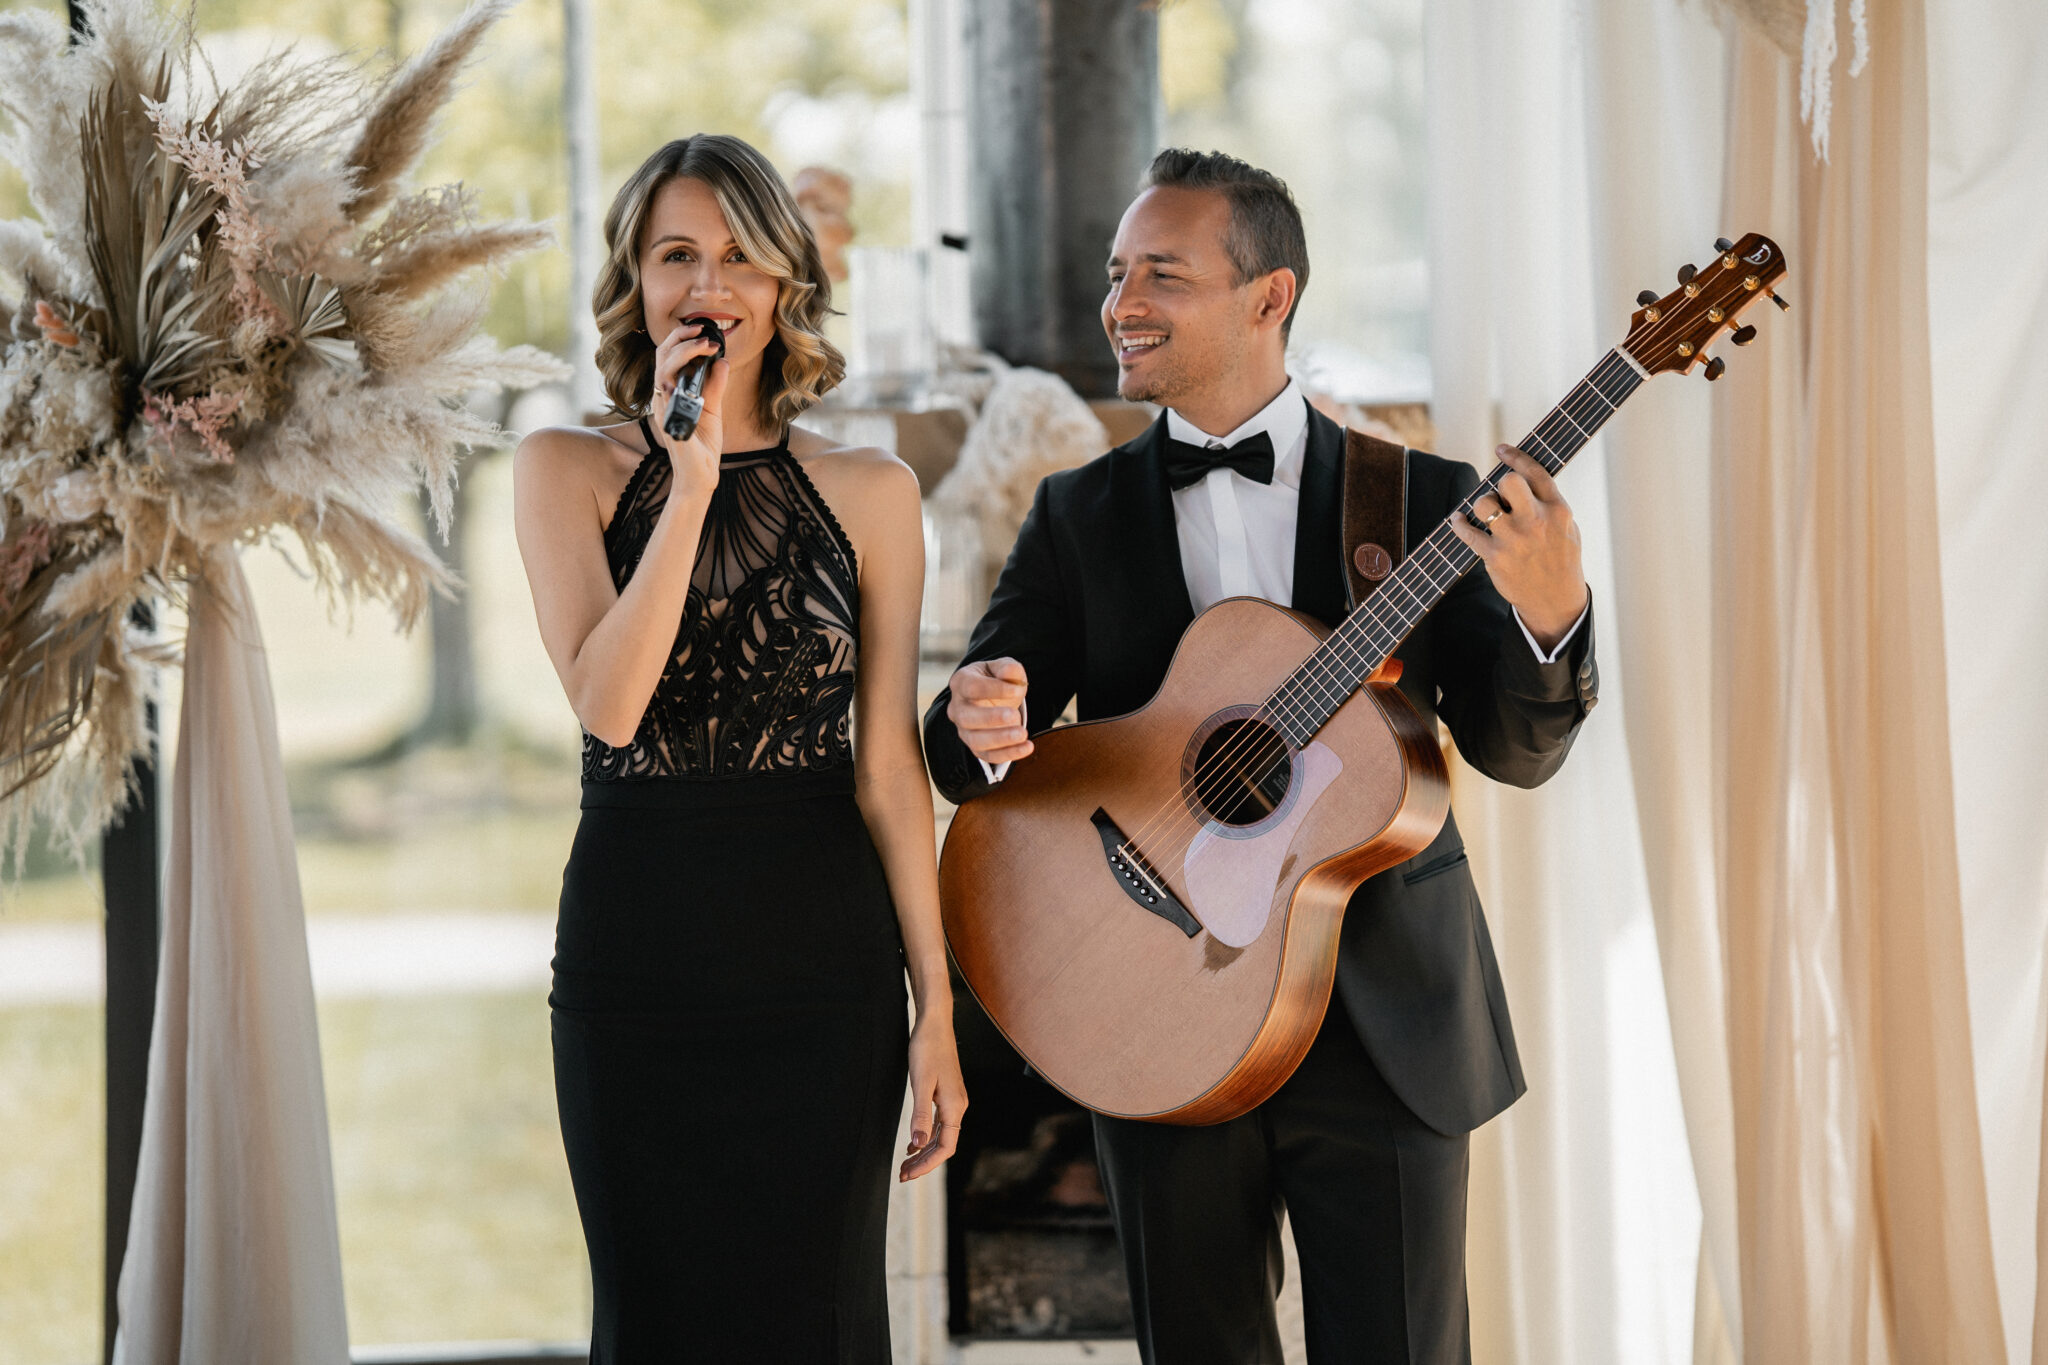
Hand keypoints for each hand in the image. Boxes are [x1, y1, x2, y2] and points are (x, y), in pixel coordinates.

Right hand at [649, 321, 729, 504]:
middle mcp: (663, 400)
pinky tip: (694, 372)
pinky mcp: (671, 426)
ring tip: (705, 346)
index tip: (701, 330)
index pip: (666, 357)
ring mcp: (664, 412)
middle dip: (679, 339)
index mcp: (670, 393)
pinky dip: (679, 384)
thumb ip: (715, 385)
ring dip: (683, 354)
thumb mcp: (713, 409)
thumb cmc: (702, 445)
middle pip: (660, 358)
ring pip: (662, 372)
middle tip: (702, 331)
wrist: (700, 476)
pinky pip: (668, 400)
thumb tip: (721, 361)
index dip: (680, 339)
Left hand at [900, 1012, 966, 1181]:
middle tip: (902, 1175)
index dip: (926, 1165)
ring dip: (923, 1152)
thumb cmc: (927, 1048)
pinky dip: (926, 1137)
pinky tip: (913, 1143)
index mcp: (954, 1107)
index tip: (907, 1174)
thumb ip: (920, 1114)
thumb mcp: (921, 1082)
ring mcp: (953, 1100)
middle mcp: (958, 1106)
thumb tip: (918, 1144)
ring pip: (941, 1135)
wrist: (935, 1023)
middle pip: (944, 1145)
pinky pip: (939, 1124)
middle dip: (924, 1163)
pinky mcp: (946, 1094)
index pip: (945, 1147)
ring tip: (905, 1164)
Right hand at [947, 657, 1031, 764]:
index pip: (972, 687)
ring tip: (1023, 734)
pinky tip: (1027, 747)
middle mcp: (957, 708)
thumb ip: (1008, 668)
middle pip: (967, 717)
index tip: (1018, 690)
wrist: (994, 698)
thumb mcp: (1004, 668)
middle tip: (1015, 716)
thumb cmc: (998, 680)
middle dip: (991, 719)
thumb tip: (1009, 672)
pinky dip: (1008, 754)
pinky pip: (988, 755)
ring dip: (1000, 739)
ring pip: (976, 740)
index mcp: (961, 682)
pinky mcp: (976, 747)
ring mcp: (964, 730)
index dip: (994, 689)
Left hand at [1449, 445, 1589, 650]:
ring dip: (1481, 505)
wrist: (1555, 601)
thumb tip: (1524, 477)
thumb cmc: (1560, 559)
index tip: (1501, 449)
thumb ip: (1548, 503)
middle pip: (1508, 482)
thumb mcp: (1567, 528)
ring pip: (1483, 502)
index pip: (1535, 473)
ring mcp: (1514, 539)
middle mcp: (1536, 521)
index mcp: (1558, 510)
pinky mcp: (1495, 557)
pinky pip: (1468, 532)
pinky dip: (1458, 524)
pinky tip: (1457, 521)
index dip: (1516, 456)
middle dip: (1501, 484)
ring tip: (1487, 515)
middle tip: (1502, 497)